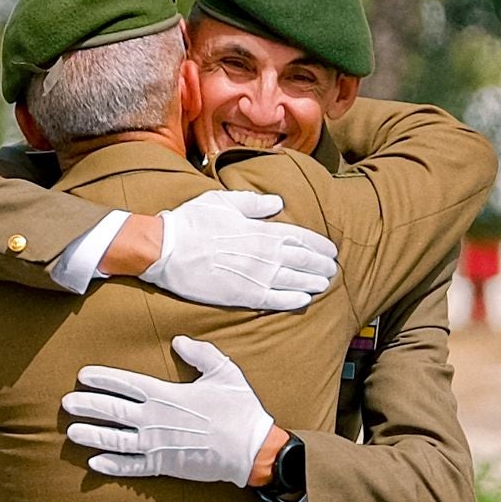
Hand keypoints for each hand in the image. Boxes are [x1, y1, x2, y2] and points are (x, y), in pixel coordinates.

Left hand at [62, 336, 277, 487]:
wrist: (252, 450)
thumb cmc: (240, 410)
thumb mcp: (224, 372)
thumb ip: (199, 353)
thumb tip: (178, 340)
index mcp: (166, 394)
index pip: (125, 384)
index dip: (102, 379)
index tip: (82, 376)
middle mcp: (155, 419)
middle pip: (112, 411)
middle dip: (86, 405)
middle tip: (65, 403)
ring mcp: (157, 445)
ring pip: (115, 439)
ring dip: (92, 435)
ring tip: (72, 431)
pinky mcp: (164, 466)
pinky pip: (132, 467)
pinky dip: (112, 465)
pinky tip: (94, 463)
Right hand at [139, 190, 336, 311]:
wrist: (167, 250)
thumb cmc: (192, 222)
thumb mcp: (224, 201)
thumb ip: (254, 203)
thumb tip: (278, 203)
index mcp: (263, 230)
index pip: (303, 238)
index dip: (320, 245)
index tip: (330, 250)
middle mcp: (266, 254)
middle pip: (305, 261)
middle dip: (322, 265)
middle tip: (332, 269)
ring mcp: (257, 277)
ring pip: (296, 281)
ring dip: (314, 283)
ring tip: (324, 284)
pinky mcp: (244, 296)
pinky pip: (277, 300)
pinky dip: (294, 300)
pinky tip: (304, 300)